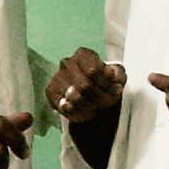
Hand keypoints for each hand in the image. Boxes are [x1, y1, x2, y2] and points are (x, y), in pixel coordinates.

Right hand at [46, 48, 125, 168]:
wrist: (93, 97)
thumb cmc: (105, 83)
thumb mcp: (118, 77)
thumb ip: (116, 73)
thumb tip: (110, 72)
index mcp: (83, 54)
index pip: (93, 71)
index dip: (106, 85)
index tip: (114, 91)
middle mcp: (67, 63)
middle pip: (84, 86)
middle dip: (99, 98)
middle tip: (107, 103)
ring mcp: (57, 77)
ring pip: (74, 98)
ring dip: (90, 107)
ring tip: (97, 108)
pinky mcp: (50, 92)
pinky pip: (64, 107)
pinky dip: (78, 113)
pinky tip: (86, 112)